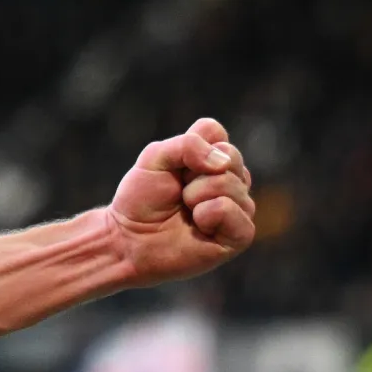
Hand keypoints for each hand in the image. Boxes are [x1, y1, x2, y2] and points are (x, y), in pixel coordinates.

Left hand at [106, 117, 255, 287]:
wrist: (131, 240)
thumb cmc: (142, 198)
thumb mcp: (154, 158)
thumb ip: (187, 145)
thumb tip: (222, 163)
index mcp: (212, 156)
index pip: (213, 131)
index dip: (187, 147)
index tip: (171, 168)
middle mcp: (231, 179)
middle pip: (228, 156)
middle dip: (192, 173)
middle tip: (178, 193)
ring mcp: (239, 206)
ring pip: (229, 183)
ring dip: (195, 196)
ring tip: (186, 211)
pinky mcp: (240, 234)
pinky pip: (231, 210)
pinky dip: (206, 215)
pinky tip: (198, 226)